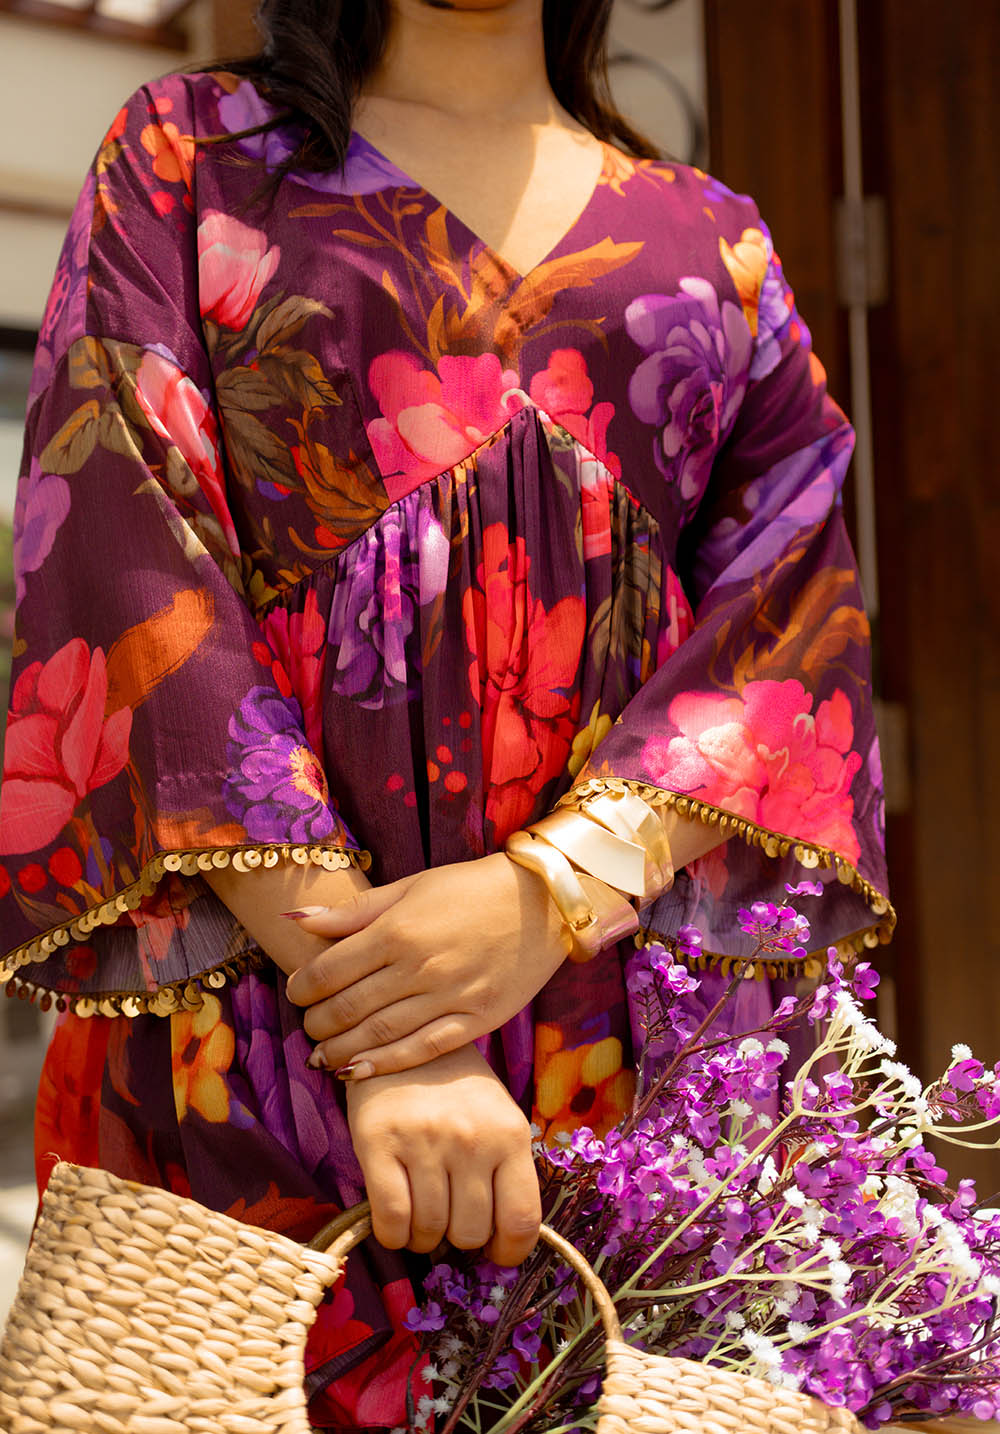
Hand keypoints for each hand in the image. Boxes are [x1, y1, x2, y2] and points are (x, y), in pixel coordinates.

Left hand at [286, 852, 627, 1077]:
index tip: (296, 991)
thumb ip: (353, 912)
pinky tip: (359, 1072)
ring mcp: (450, 996)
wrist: (542, 903)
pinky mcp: (478, 1019)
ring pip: (381, 1033)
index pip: (331, 968)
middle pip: (349, 1006)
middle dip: (318, 1022)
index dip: (303, 986)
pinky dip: (387, 1064)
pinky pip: (424, 1049)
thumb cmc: (471, 889)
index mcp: (398, 929)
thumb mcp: (410, 888)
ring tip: (322, 1057)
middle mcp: (420, 966)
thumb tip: (295, 919)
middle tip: (308, 1027)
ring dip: (342, 1049)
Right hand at [346, 1043, 540, 1265]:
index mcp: (509, 1133)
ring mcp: (424, 1140)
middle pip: (470, 1233)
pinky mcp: (378, 1142)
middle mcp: (471, 1138)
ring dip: (424, 1237)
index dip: (509, 1252)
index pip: (522, 1220)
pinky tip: (396, 1221)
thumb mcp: (497, 1118)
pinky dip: (393, 1235)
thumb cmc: (456, 1088)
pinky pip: (391, 1220)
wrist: (402, 1039)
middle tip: (450, 1216)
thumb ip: (504, 1170)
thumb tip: (499, 1242)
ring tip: (422, 1213)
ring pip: (429, 1231)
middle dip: (460, 1238)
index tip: (495, 1252)